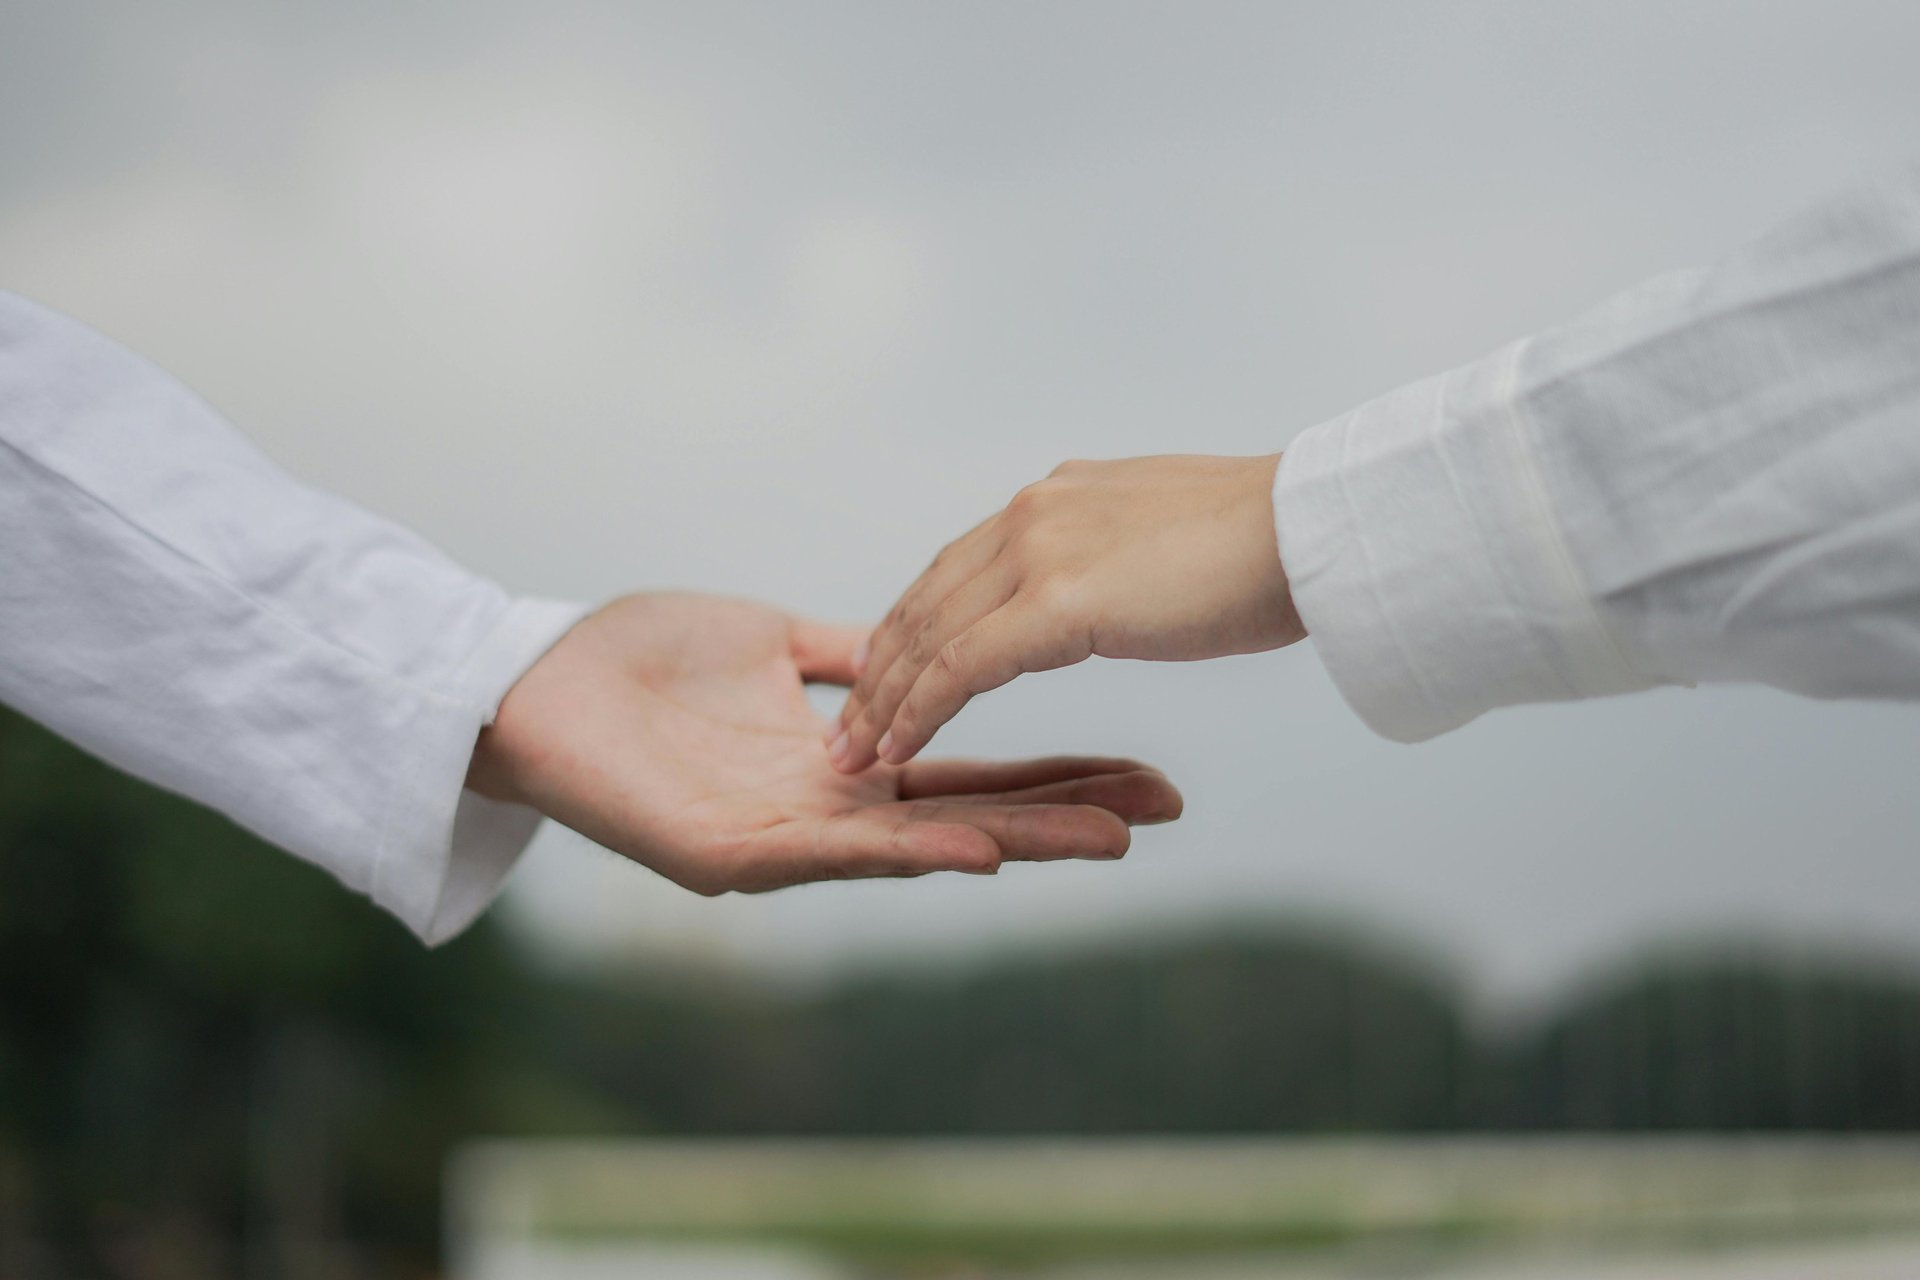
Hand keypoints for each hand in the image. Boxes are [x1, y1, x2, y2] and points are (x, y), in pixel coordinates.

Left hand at [467, 592, 1181, 892]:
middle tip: (1162, 812)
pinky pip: (828, 854)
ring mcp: (780, 841)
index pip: (969, 771)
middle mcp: (826, 813)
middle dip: (1064, 815)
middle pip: (965, 815)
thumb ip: (847, 655)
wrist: (534, 676)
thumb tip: (912, 641)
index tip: (1140, 767)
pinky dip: (905, 850)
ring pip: (915, 845)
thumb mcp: (771, 640)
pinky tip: (976, 849)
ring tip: (1105, 837)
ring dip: (1013, 841)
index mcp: (841, 764)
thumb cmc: (638, 658)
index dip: (1052, 772)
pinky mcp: (725, 856)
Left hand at [829, 454, 1302, 772]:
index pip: (958, 566)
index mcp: (1058, 498)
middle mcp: (1033, 514)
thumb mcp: (1169, 536)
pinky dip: (920, 711)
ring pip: (931, 635)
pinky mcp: (1058, 602)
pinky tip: (895, 749)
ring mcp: (1040, 552)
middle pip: (927, 599)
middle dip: (879, 666)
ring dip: (884, 698)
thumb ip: (1122, 554)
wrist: (1315, 526)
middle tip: (844, 721)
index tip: (883, 671)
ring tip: (852, 752)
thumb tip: (1125, 578)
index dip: (915, 625)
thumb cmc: (1272, 543)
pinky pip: (963, 668)